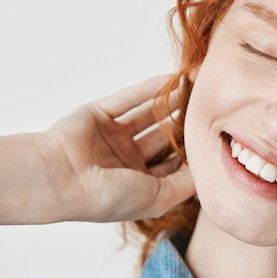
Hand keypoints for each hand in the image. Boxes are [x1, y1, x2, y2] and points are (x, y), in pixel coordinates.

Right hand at [44, 74, 194, 221]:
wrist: (60, 179)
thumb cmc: (108, 196)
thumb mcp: (157, 198)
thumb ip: (184, 184)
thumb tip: (207, 170)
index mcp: (138, 183)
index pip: (172, 165)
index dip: (192, 151)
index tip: (215, 135)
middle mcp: (125, 160)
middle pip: (162, 137)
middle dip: (184, 123)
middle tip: (209, 106)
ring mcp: (110, 136)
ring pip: (148, 115)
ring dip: (171, 101)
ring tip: (197, 86)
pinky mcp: (98, 114)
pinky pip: (129, 98)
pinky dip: (150, 89)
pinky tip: (173, 79)